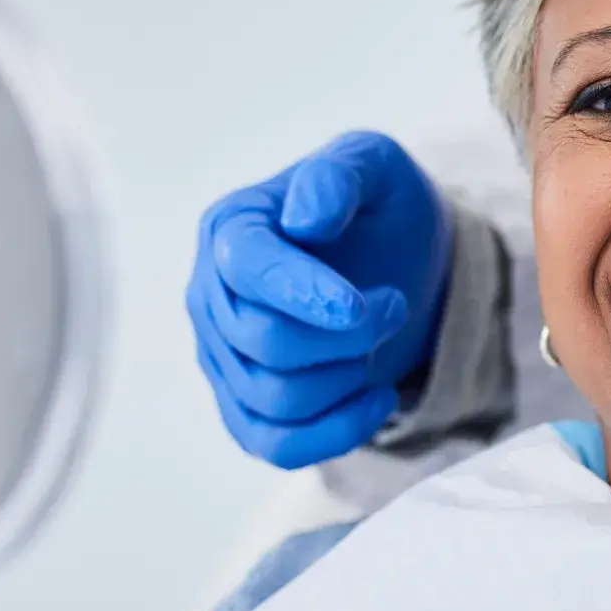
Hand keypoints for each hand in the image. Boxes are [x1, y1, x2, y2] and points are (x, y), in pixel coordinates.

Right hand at [189, 131, 454, 468]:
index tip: (358, 307)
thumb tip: (304, 219)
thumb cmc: (380, 208)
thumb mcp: (375, 165)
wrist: (400, 263)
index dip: (301, 292)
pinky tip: (379, 398)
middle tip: (392, 305)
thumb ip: (339, 174)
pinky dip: (336, 433)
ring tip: (382, 340)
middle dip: (347, 335)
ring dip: (348, 377)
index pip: (246, 268)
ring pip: (275, 398)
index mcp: (231, 227)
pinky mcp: (246, 407)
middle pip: (264, 341)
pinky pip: (276, 446)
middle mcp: (210, 295)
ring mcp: (223, 357)